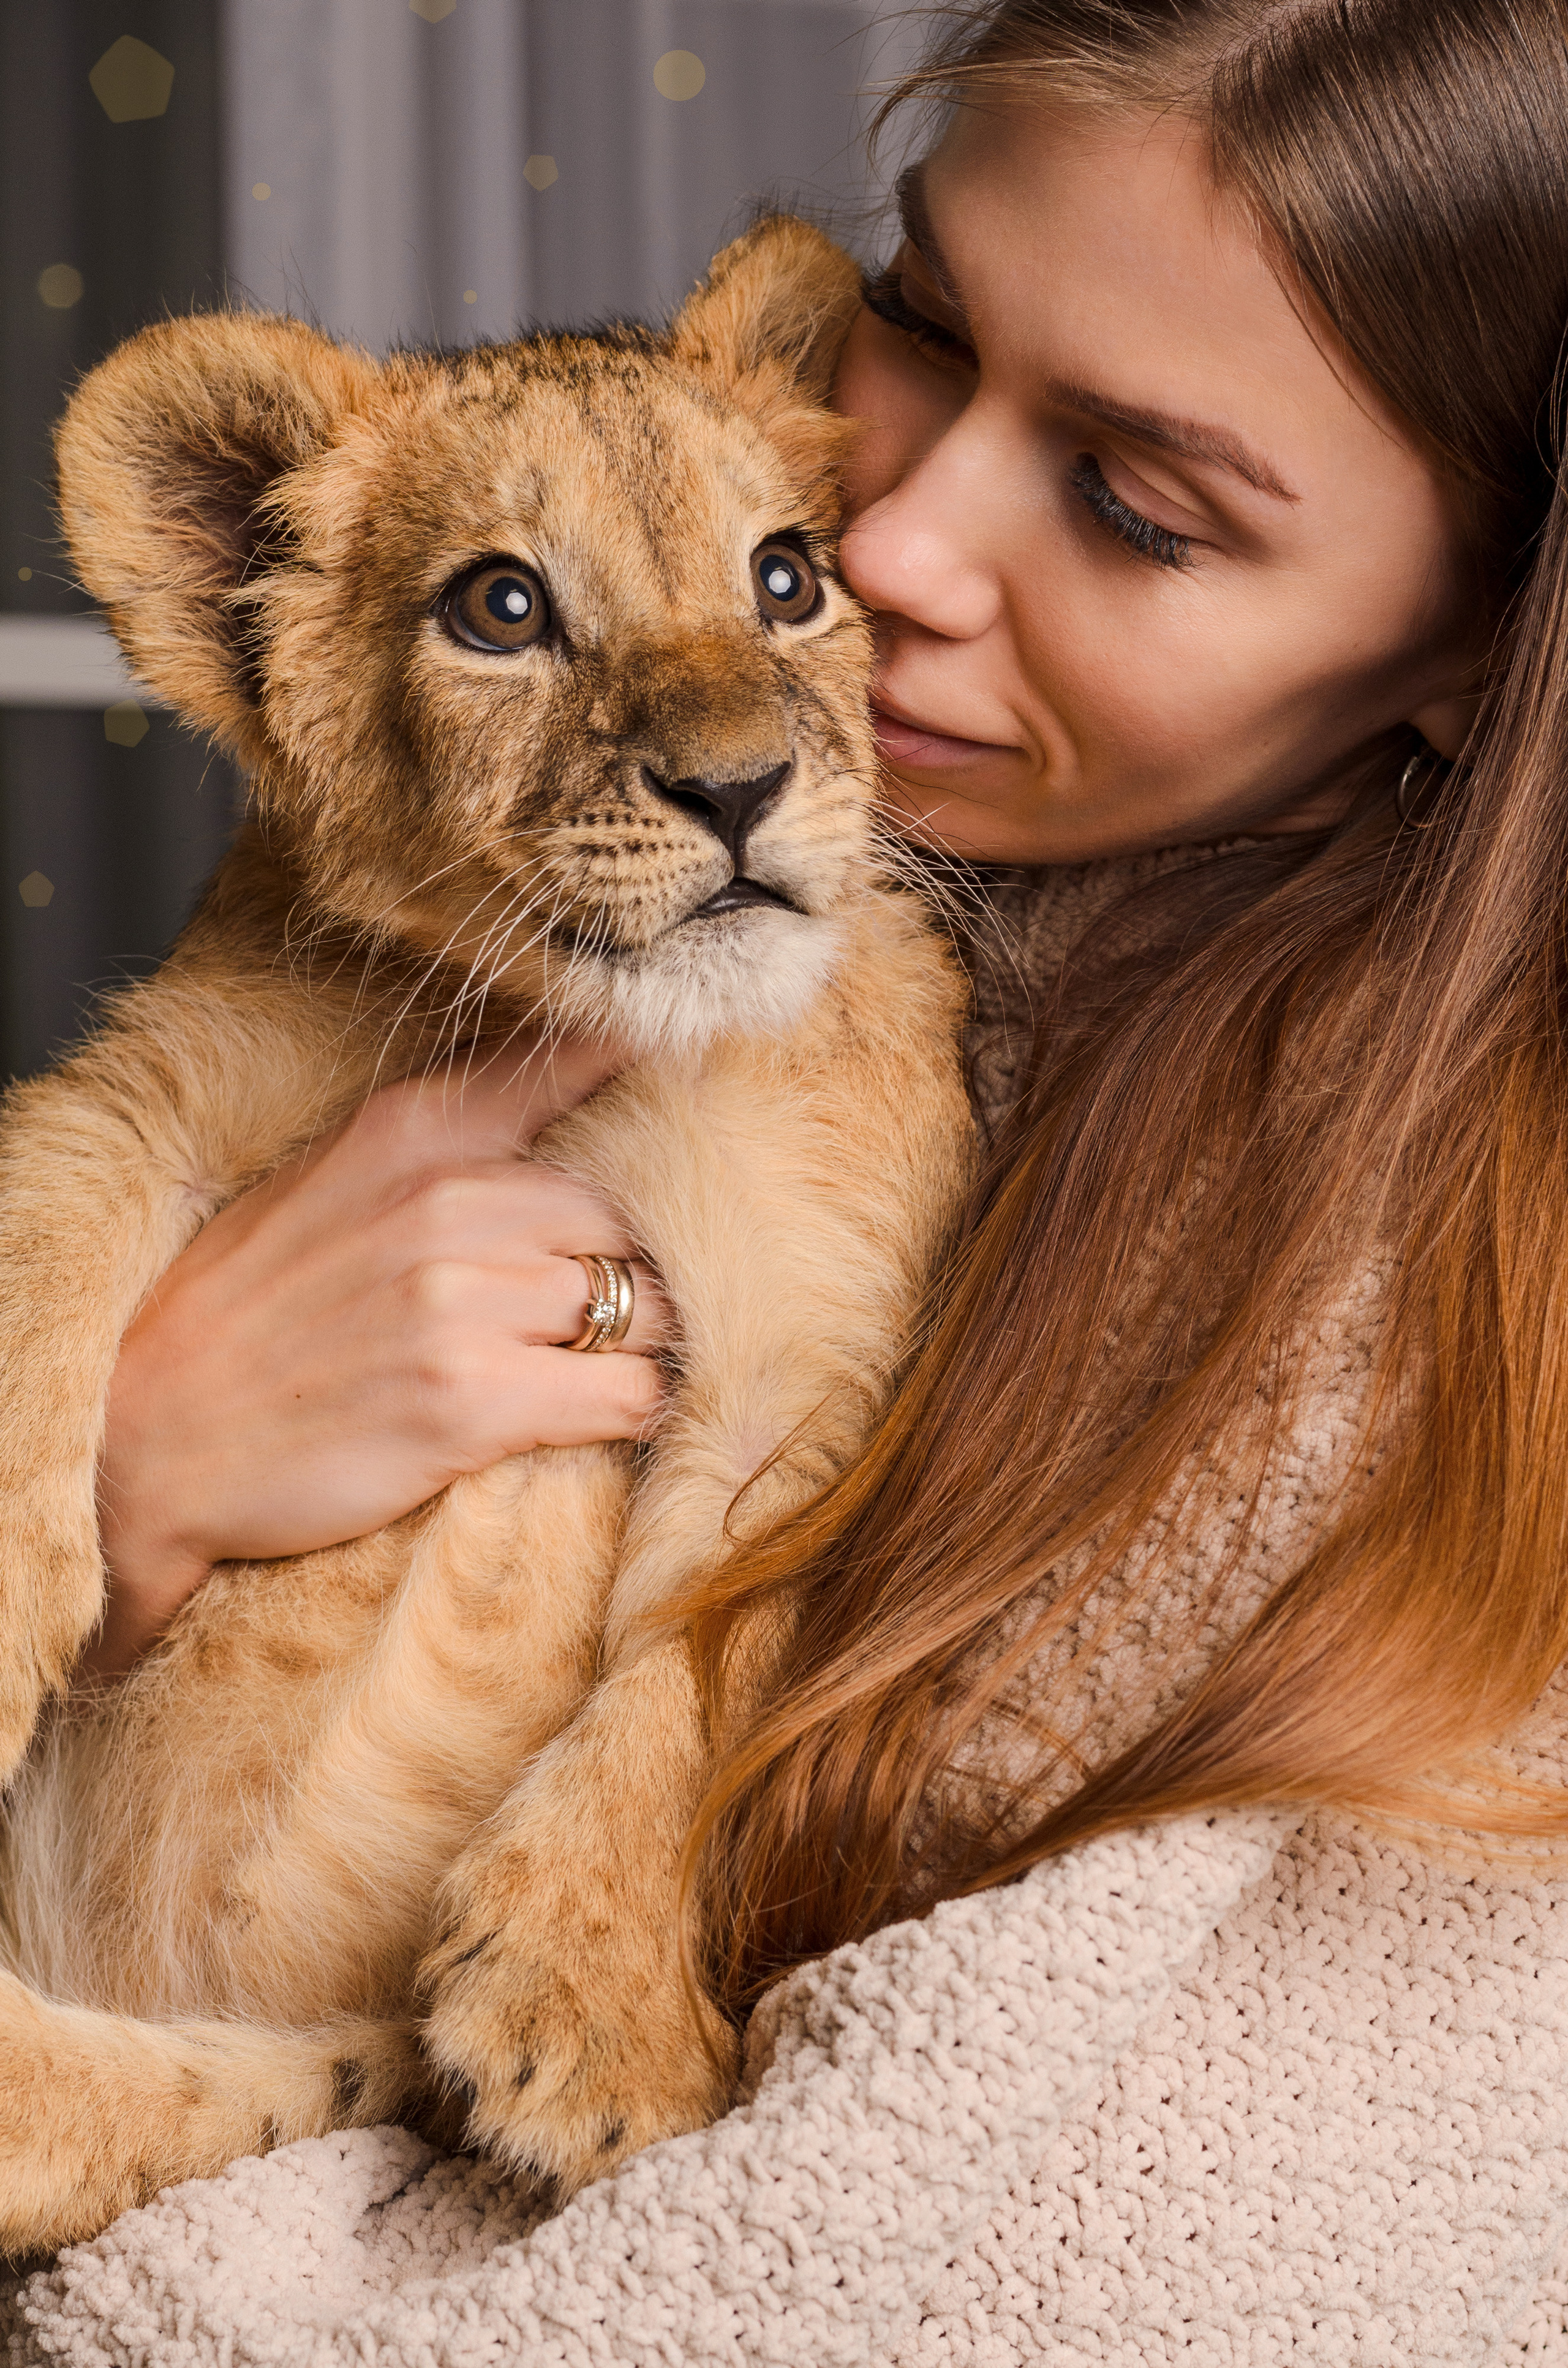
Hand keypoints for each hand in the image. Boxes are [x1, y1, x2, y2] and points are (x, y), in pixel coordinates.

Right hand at [88, 1041, 667, 1675]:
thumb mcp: (333, 1180)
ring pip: (642, 1306)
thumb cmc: (247, 1312)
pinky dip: (633, 1410)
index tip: (706, 1067)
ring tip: (602, 1367)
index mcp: (412, 1132)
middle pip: (629, 1216)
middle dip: (637, 1265)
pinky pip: (627, 1395)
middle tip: (615, 1305)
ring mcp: (463, 1303)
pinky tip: (600, 1416)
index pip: (570, 1064)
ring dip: (638, 1343)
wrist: (145, 1437)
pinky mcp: (474, 1404)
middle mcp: (447, 1202)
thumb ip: (448, 1135)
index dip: (650, 1068)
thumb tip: (575, 1082)